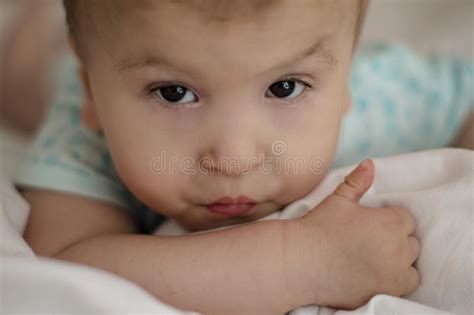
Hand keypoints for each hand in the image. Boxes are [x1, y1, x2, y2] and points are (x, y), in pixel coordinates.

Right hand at [287, 160, 419, 309]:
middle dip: (395, 239)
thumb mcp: (338, 199)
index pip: (406, 219)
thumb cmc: (318, 227)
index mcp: (391, 223)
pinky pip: (405, 285)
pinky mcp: (386, 292)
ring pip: (410, 264)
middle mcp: (398, 249)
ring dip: (399, 260)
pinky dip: (395, 280)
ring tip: (374, 258)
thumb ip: (358, 181)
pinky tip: (374, 273)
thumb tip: (370, 163)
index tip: (371, 225)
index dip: (389, 220)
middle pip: (410, 242)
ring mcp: (394, 274)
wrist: (300, 261)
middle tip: (369, 241)